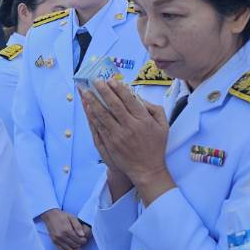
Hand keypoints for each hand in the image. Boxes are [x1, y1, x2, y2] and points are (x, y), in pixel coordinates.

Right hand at [37, 208, 90, 249]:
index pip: (78, 240)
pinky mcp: (54, 242)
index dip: (83, 241)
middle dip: (80, 245)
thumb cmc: (62, 216)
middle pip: (74, 245)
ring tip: (79, 248)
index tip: (85, 239)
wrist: (50, 215)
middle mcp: (61, 236)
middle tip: (82, 242)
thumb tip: (83, 235)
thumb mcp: (72, 217)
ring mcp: (57, 240)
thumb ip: (78, 226)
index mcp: (66, 230)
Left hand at [81, 81, 173, 201]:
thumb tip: (139, 97)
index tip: (111, 80)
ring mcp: (119, 135)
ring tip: (86, 91)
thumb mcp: (163, 126)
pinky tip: (87, 108)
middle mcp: (131, 126)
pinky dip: (93, 116)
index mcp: (144, 120)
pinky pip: (99, 127)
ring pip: (104, 115)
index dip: (119, 89)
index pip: (129, 100)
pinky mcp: (111, 143)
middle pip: (115, 105)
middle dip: (104, 91)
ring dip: (93, 101)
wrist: (147, 169)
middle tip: (96, 80)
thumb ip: (154, 109)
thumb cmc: (155, 146)